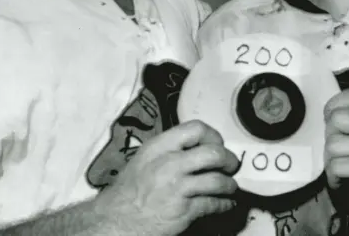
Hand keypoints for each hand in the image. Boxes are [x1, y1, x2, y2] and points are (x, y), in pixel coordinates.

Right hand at [96, 120, 239, 235]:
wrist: (116, 220)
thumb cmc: (130, 189)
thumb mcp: (146, 158)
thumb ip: (170, 149)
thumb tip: (199, 147)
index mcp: (160, 146)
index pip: (195, 128)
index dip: (213, 135)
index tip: (218, 144)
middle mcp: (169, 163)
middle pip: (213, 153)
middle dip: (228, 159)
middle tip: (232, 165)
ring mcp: (177, 187)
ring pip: (217, 180)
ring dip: (229, 184)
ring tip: (231, 186)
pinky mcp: (183, 210)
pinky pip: (213, 204)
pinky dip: (224, 203)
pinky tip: (226, 203)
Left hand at [323, 89, 348, 222]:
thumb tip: (329, 115)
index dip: (333, 108)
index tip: (333, 125)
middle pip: (336, 118)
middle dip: (329, 135)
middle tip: (335, 150)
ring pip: (333, 144)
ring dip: (329, 159)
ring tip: (337, 167)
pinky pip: (338, 166)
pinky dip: (333, 176)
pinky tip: (339, 180)